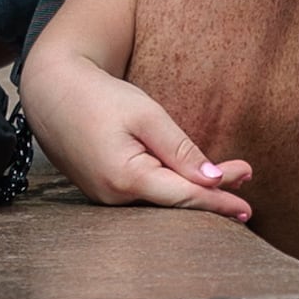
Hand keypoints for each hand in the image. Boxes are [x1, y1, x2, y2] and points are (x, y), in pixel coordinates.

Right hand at [25, 48, 254, 220]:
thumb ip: (181, 149)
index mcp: (126, 178)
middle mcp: (114, 197)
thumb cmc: (97, 96)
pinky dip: (170, 188)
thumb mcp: (146, 115)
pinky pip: (145, 195)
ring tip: (231, 181)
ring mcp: (105, 198)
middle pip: (175, 203)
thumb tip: (215, 180)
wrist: (50, 92)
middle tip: (248, 179)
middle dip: (213, 195)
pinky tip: (189, 180)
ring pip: (160, 201)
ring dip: (192, 191)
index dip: (219, 202)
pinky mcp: (102, 191)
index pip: (184, 198)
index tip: (247, 206)